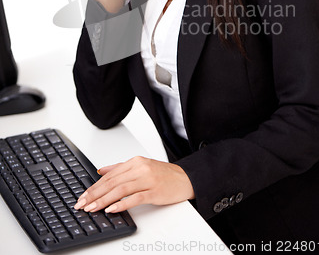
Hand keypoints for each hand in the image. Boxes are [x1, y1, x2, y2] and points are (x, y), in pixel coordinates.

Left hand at [74, 156, 194, 212]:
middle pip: (112, 182)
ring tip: (92, 208)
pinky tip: (111, 209)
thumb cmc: (163, 174)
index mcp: (135, 162)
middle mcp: (140, 168)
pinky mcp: (154, 191)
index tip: (83, 196)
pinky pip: (135, 198)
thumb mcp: (141, 167)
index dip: (94, 186)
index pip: (109, 175)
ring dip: (103, 200)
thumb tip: (101, 170)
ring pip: (120, 190)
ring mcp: (147, 179)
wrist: (185, 178)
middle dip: (94, 194)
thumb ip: (120, 168)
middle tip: (82, 204)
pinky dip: (121, 204)